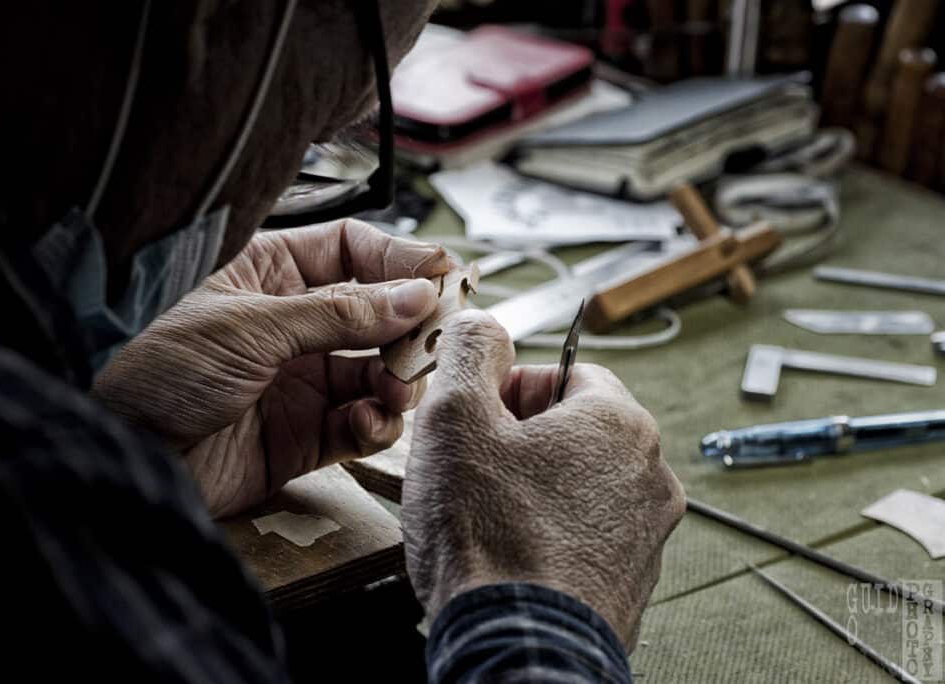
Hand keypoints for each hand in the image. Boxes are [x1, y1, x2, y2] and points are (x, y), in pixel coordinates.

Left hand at [93, 219, 451, 517]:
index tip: (442, 278)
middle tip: (433, 341)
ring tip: (398, 388)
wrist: (114, 453)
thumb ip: (339, 313)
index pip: (351, 250)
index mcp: (266, 274)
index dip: (399, 261)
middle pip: (375, 314)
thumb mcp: (250, 326)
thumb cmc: (150, 367)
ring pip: (374, 373)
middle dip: (409, 328)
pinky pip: (357, 425)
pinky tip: (369, 423)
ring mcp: (296, 381)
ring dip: (397, 380)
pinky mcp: (299, 436)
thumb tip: (413, 297)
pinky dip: (375, 425)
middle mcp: (288, 325)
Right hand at [401, 311, 684, 650]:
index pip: (570, 373)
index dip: (513, 386)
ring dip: (536, 485)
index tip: (480, 412)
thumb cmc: (490, 537)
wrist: (517, 646)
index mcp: (619, 423)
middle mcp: (649, 475)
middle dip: (522, 437)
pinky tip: (510, 552)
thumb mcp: (457, 416)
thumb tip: (481, 322)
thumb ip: (471, 350)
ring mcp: (645, 534)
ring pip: (581, 484)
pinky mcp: (630, 581)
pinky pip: (586, 535)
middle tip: (475, 462)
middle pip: (578, 429)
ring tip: (487, 512)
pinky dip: (551, 534)